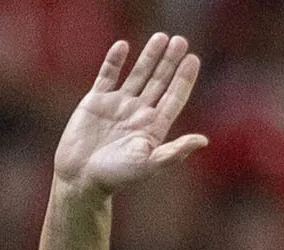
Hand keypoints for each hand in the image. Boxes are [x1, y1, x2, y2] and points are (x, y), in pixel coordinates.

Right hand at [53, 33, 206, 198]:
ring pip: (137, 75)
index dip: (184, 79)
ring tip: (161, 37)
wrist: (80, 178)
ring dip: (149, 56)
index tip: (193, 59)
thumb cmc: (115, 176)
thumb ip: (174, 152)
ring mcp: (117, 106)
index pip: (173, 98)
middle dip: (170, 61)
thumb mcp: (148, 165)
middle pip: (159, 81)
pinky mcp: (95, 102)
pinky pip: (107, 76)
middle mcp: (138, 114)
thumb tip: (203, 141)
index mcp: (153, 128)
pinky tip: (123, 46)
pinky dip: (114, 61)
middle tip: (181, 40)